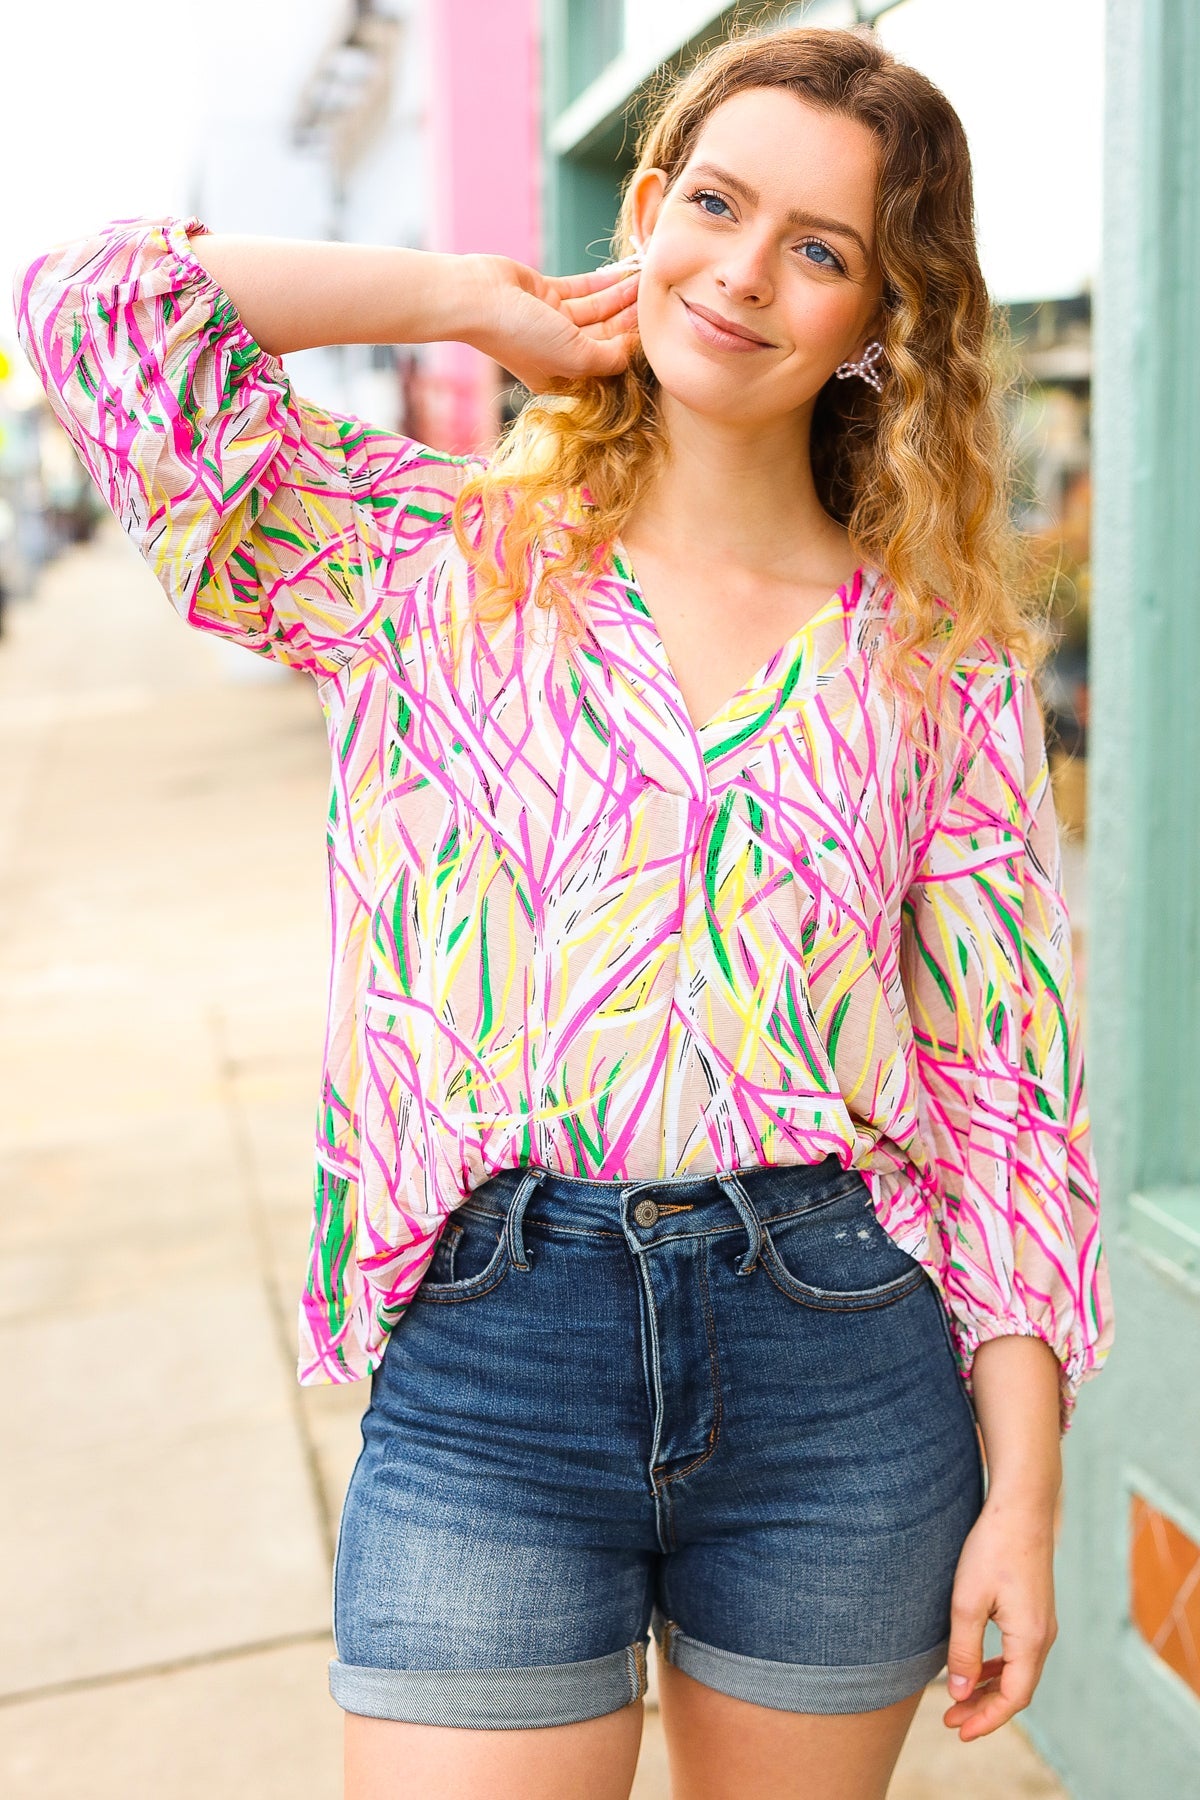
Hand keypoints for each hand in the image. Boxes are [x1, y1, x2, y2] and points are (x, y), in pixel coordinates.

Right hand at [461, 253, 640, 393]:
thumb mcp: (576, 357)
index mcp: (563, 377)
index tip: (657, 331)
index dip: (631, 348)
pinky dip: (602, 282)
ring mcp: (551, 322)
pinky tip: (624, 273)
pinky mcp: (545, 294)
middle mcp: (557, 352)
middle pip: (605, 335)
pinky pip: (581, 289)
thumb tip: (633, 351)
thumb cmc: (522, 336)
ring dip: (621, 296)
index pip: (606, 363)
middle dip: (630, 318)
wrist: (478, 299)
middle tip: (658, 299)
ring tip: (646, 280)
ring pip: (596, 310)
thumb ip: (610, 359)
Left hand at [942, 1492, 1057, 1740]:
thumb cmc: (991, 1549)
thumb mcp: (967, 1601)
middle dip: (984, 1709)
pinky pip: (1019, 1653)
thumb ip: (964, 1650)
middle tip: (951, 1720)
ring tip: (960, 1699)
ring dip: (990, 1689)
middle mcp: (1044, 1636)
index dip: (986, 1719)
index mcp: (1031, 1639)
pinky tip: (977, 1667)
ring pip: (1019, 1672)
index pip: (1012, 1698)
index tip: (957, 1730)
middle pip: (1017, 1690)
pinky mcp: (1036, 1609)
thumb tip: (961, 1693)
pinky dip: (998, 1668)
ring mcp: (1043, 1622)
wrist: (1020, 1507)